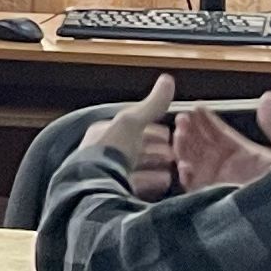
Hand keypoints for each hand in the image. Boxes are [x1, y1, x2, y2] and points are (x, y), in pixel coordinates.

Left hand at [103, 75, 181, 195]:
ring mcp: (107, 173)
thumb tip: (167, 79)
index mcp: (103, 132)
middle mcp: (102, 152)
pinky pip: (136, 184)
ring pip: (135, 166)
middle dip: (155, 149)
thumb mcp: (132, 122)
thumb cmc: (109, 151)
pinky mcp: (112, 191)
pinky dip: (151, 181)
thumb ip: (151, 104)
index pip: (130, 127)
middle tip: (175, 152)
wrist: (95, 187)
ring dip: (155, 165)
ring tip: (174, 166)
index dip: (152, 129)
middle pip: (134, 148)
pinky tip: (165, 181)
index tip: (169, 134)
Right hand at [172, 91, 270, 192]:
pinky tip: (185, 163)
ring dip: (184, 146)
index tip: (197, 106)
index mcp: (247, 154)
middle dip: (190, 129)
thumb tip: (268, 96)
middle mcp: (230, 168)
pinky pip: (192, 186)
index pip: (220, 133)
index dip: (207, 120)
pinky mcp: (213, 199)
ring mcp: (219, 183)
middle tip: (183, 117)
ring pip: (193, 160)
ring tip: (180, 132)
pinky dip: (185, 174)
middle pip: (202, 144)